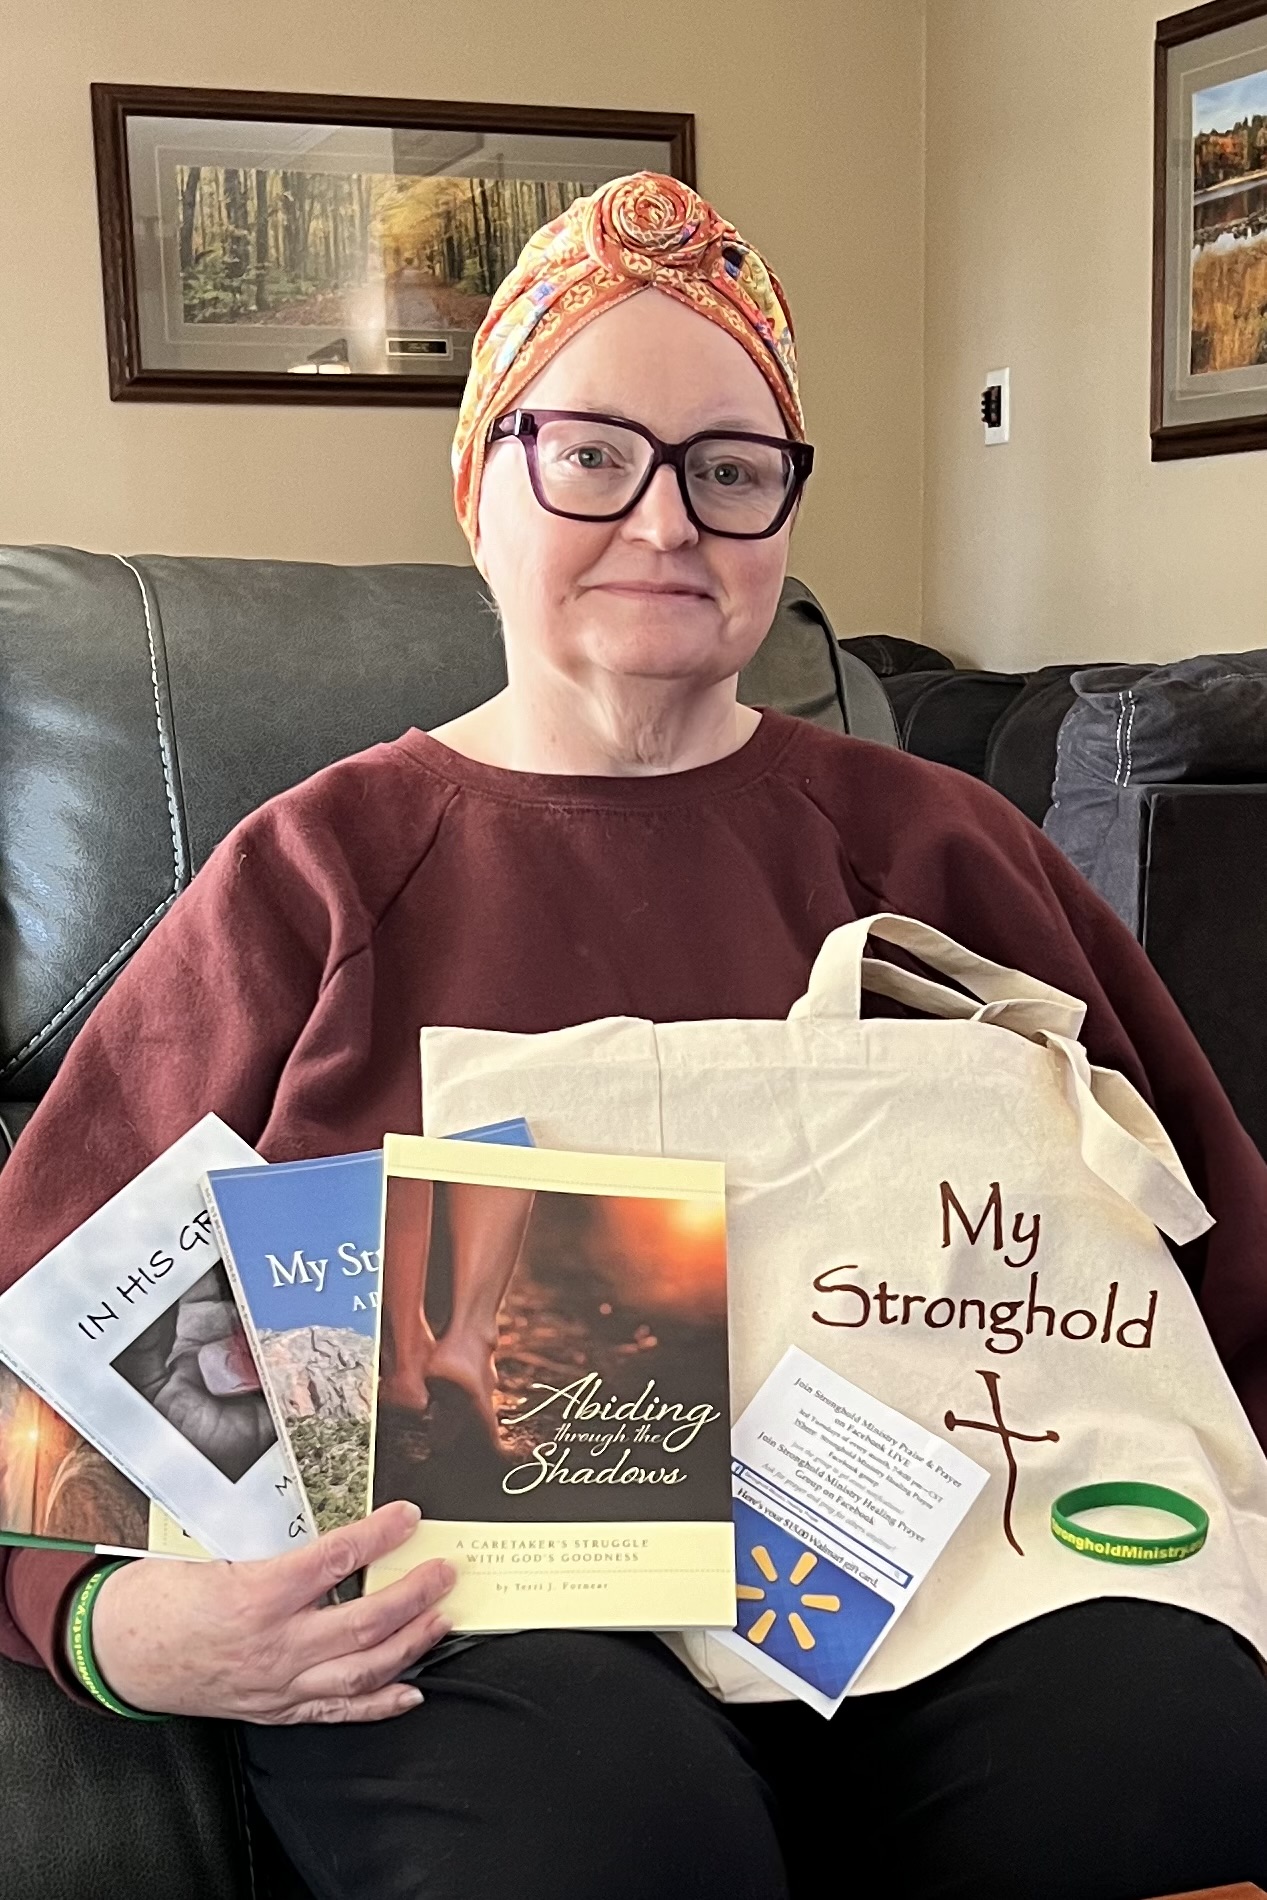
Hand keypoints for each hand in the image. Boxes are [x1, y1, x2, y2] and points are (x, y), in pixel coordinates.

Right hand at [90, 1500, 452, 1723]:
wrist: (117, 1652)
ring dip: (411, 1644)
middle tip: (445, 1570)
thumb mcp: (215, 1556)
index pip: (337, 1559)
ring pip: (362, 1670)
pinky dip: (380, 1703)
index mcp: (258, 1595)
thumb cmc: (160, 1599)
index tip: (409, 1516)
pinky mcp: (274, 1710)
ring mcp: (277, 1685)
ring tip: (441, 1618)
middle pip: (364, 1621)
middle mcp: (274, 1646)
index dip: (381, 1534)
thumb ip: (274, 1551)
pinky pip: (338, 1713)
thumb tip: (330, 1534)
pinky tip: (412, 1690)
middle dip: (415, 1594)